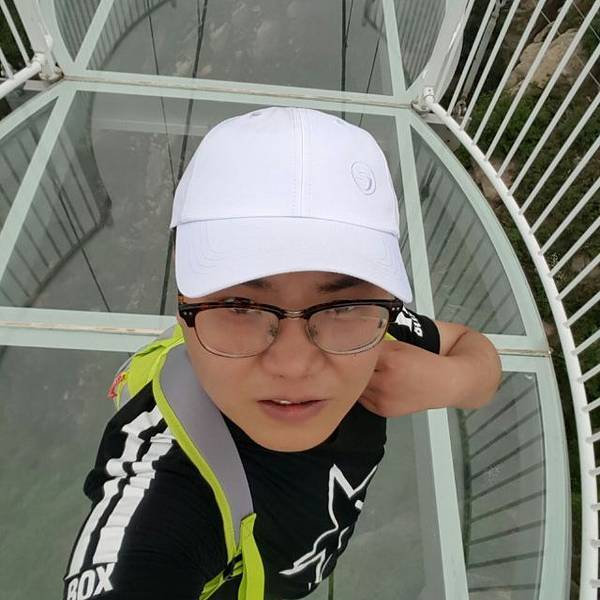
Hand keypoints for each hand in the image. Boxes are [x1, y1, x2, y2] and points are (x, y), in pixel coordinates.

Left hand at [358, 329, 500, 416]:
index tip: (347, 343)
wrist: (446, 383)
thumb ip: (376, 343)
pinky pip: (362, 399)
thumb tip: (352, 340)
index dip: (352, 347)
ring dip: (356, 378)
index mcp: (390, 360)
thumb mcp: (400, 343)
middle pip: (353, 370)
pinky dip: (364, 391)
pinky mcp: (383, 410)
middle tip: (350, 357)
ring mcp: (383, 399)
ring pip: (356, 386)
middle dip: (352, 363)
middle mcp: (385, 381)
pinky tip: (373, 383)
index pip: (357, 350)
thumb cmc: (426, 360)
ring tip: (361, 371)